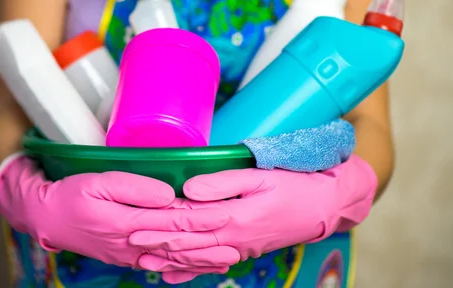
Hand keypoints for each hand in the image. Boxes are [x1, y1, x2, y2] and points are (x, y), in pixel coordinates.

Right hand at [0, 155, 240, 271]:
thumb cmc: (73, 196)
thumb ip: (135, 188)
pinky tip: (193, 267)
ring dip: (198, 262)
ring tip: (224, 263)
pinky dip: (179, 266)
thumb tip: (168, 195)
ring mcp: (129, 255)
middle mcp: (132, 245)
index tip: (224, 218)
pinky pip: (158, 263)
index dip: (199, 220)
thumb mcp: (100, 182)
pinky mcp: (126, 257)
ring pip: (170, 259)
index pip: (171, 221)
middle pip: (176, 246)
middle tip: (236, 249)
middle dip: (207, 249)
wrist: (49, 219)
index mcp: (128, 223)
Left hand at [130, 155, 376, 281]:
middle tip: (129, 240)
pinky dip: (190, 270)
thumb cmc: (293, 186)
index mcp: (232, 216)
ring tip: (143, 259)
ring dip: (168, 257)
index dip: (159, 221)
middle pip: (186, 241)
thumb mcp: (258, 176)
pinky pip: (212, 265)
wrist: (323, 208)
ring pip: (196, 256)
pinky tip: (173, 275)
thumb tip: (189, 188)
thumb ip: (222, 182)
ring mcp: (238, 248)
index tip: (135, 221)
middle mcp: (232, 238)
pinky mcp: (244, 251)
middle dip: (156, 241)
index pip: (186, 220)